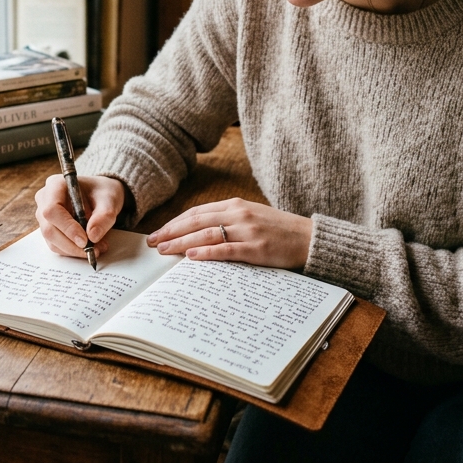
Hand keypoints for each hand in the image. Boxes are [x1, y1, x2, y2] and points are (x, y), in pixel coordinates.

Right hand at [35, 174, 126, 259]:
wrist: (101, 196)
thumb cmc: (102, 193)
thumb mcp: (109, 200)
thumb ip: (103, 216)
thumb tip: (92, 236)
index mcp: (55, 185)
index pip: (52, 209)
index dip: (67, 227)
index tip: (85, 240)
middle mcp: (45, 200)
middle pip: (49, 228)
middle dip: (71, 243)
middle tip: (93, 250)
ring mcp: (44, 216)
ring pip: (52, 240)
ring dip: (74, 249)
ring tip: (97, 248)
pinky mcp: (50, 229)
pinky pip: (56, 245)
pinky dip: (73, 251)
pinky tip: (89, 248)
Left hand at [146, 198, 311, 269]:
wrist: (309, 239)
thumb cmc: (279, 230)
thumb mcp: (252, 217)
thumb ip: (228, 220)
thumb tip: (199, 233)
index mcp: (236, 205)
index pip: (197, 212)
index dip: (175, 222)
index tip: (159, 232)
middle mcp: (239, 214)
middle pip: (196, 222)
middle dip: (171, 232)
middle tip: (152, 242)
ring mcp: (247, 230)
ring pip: (206, 235)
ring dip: (181, 243)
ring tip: (164, 250)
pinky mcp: (256, 248)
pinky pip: (226, 249)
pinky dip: (206, 253)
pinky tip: (191, 257)